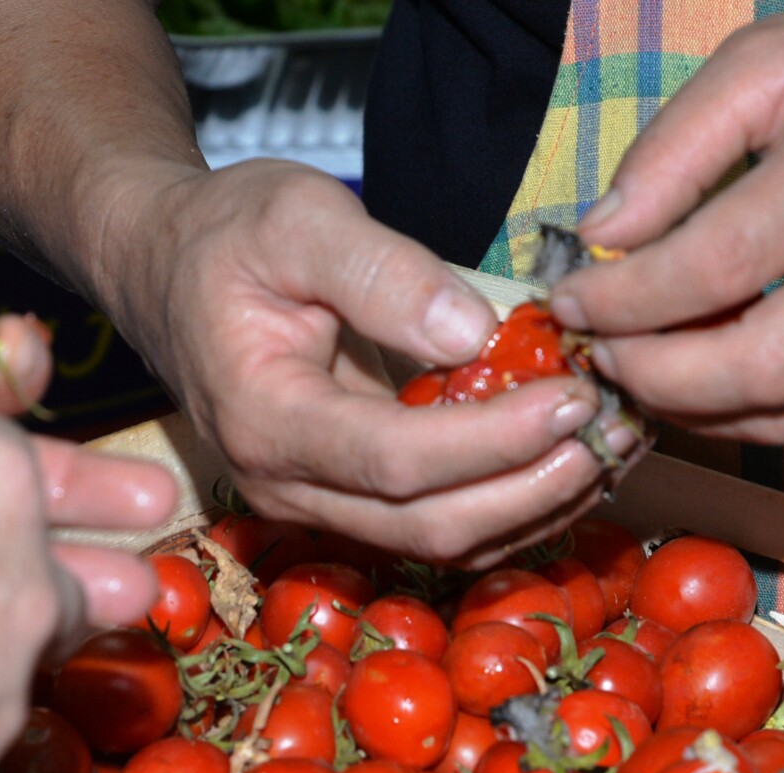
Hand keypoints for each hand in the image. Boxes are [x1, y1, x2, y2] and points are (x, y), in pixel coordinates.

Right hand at [92, 159, 630, 566]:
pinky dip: (509, 506)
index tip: (574, 397)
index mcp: (265, 419)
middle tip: (616, 431)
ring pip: (440, 545)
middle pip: (428, 526)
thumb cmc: (226, 235)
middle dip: (534, 487)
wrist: (167, 270)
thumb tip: (476, 333)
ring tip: (612, 448)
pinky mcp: (343, 502)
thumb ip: (384, 273)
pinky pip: (436, 529)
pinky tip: (565, 462)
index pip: (396, 460)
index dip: (492, 440)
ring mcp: (313, 504)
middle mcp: (285, 485)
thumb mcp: (297, 218)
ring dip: (535, 507)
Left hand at [549, 0, 783, 441]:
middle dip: (654, 376)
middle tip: (598, 347)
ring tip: (632, 367)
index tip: (571, 296)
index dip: (628, 297)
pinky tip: (690, 381)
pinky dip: (738, 414)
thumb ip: (677, 147)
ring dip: (690, 409)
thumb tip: (602, 235)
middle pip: (760, 365)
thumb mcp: (777, 57)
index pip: (721, 262)